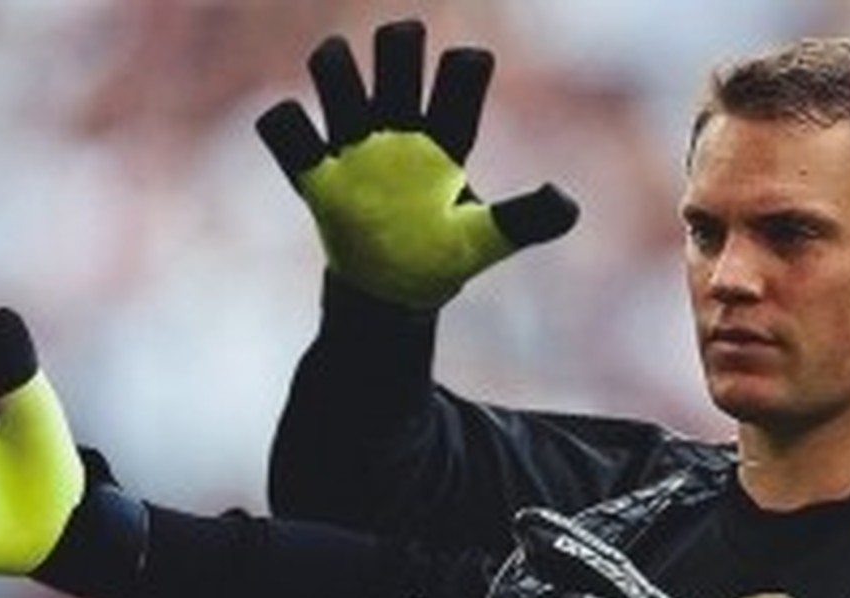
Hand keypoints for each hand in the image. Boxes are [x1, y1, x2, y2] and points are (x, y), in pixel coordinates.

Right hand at [257, 19, 577, 308]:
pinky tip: (312, 165)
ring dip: (335, 68)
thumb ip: (527, 220)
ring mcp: (353, 146)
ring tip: (349, 123)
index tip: (460, 108)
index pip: (460, 69)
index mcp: (446, 136)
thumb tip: (567, 204)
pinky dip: (287, 128)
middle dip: (397, 46)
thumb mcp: (485, 242)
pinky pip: (283, 125)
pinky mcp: (314, 175)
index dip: (464, 70)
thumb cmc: (439, 259)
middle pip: (393, 45)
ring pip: (332, 66)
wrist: (388, 299)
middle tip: (399, 93)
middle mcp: (399, 128)